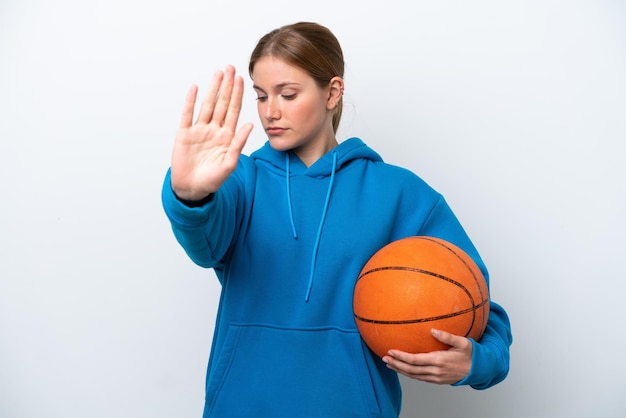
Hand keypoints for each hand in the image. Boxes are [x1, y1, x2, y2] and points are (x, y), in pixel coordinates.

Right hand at [170, 65, 253, 200]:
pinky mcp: (184, 134)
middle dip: (227, 86)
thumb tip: (249, 124)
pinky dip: (190, 101)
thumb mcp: (230, 163)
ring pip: (207, 105)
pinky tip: (195, 88)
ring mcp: (199, 130)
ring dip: (213, 89)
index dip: (237, 95)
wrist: (192, 189)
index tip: (242, 80)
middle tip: (231, 68)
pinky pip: (188, 115)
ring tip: (218, 73)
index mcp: (227, 136)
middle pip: (222, 104)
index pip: (234, 111)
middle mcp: (214, 130)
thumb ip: (239, 143)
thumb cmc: (212, 179)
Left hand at [382, 329, 472, 384]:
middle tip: (384, 358)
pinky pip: (419, 378)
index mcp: (439, 360)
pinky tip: (403, 369)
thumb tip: (432, 330)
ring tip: (389, 364)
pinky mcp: (437, 381)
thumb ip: (446, 336)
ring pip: (413, 376)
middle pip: (410, 370)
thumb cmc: (470, 354)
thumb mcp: (462, 342)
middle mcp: (435, 371)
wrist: (479, 370)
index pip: (415, 360)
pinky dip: (409, 374)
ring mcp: (436, 378)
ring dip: (400, 370)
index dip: (401, 357)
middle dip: (396, 364)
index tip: (391, 351)